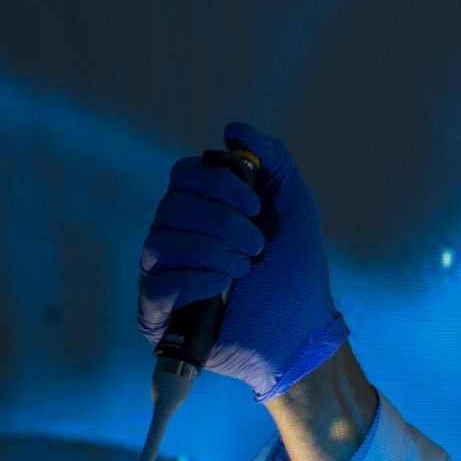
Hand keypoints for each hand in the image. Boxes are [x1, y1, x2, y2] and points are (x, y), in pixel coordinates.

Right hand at [137, 120, 347, 400]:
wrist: (302, 330)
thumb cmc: (296, 271)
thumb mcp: (295, 204)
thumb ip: (271, 160)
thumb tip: (234, 130)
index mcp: (203, 210)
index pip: (184, 175)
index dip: (218, 184)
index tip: (255, 205)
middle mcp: (176, 237)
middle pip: (172, 206)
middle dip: (223, 224)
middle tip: (257, 246)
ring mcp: (163, 274)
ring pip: (160, 243)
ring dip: (214, 253)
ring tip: (244, 270)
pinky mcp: (157, 313)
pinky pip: (158, 284)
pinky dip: (197, 281)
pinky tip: (222, 290)